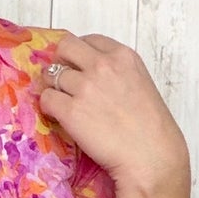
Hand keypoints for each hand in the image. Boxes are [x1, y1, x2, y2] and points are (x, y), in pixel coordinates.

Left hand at [38, 32, 189, 197]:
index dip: (80, 54)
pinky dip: (49, 107)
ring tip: (65, 104)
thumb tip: (93, 74)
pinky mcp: (70, 111)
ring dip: (54, 88)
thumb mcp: (141, 84)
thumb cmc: (151, 129)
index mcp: (124, 56)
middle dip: (61, 61)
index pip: (90, 40)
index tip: (80, 68)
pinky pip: (46, 99)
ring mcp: (85, 87)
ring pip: (51, 74)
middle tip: (65, 81)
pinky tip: (60, 117)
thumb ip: (118, 73)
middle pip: (65, 47)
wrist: (150, 157)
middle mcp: (102, 65)